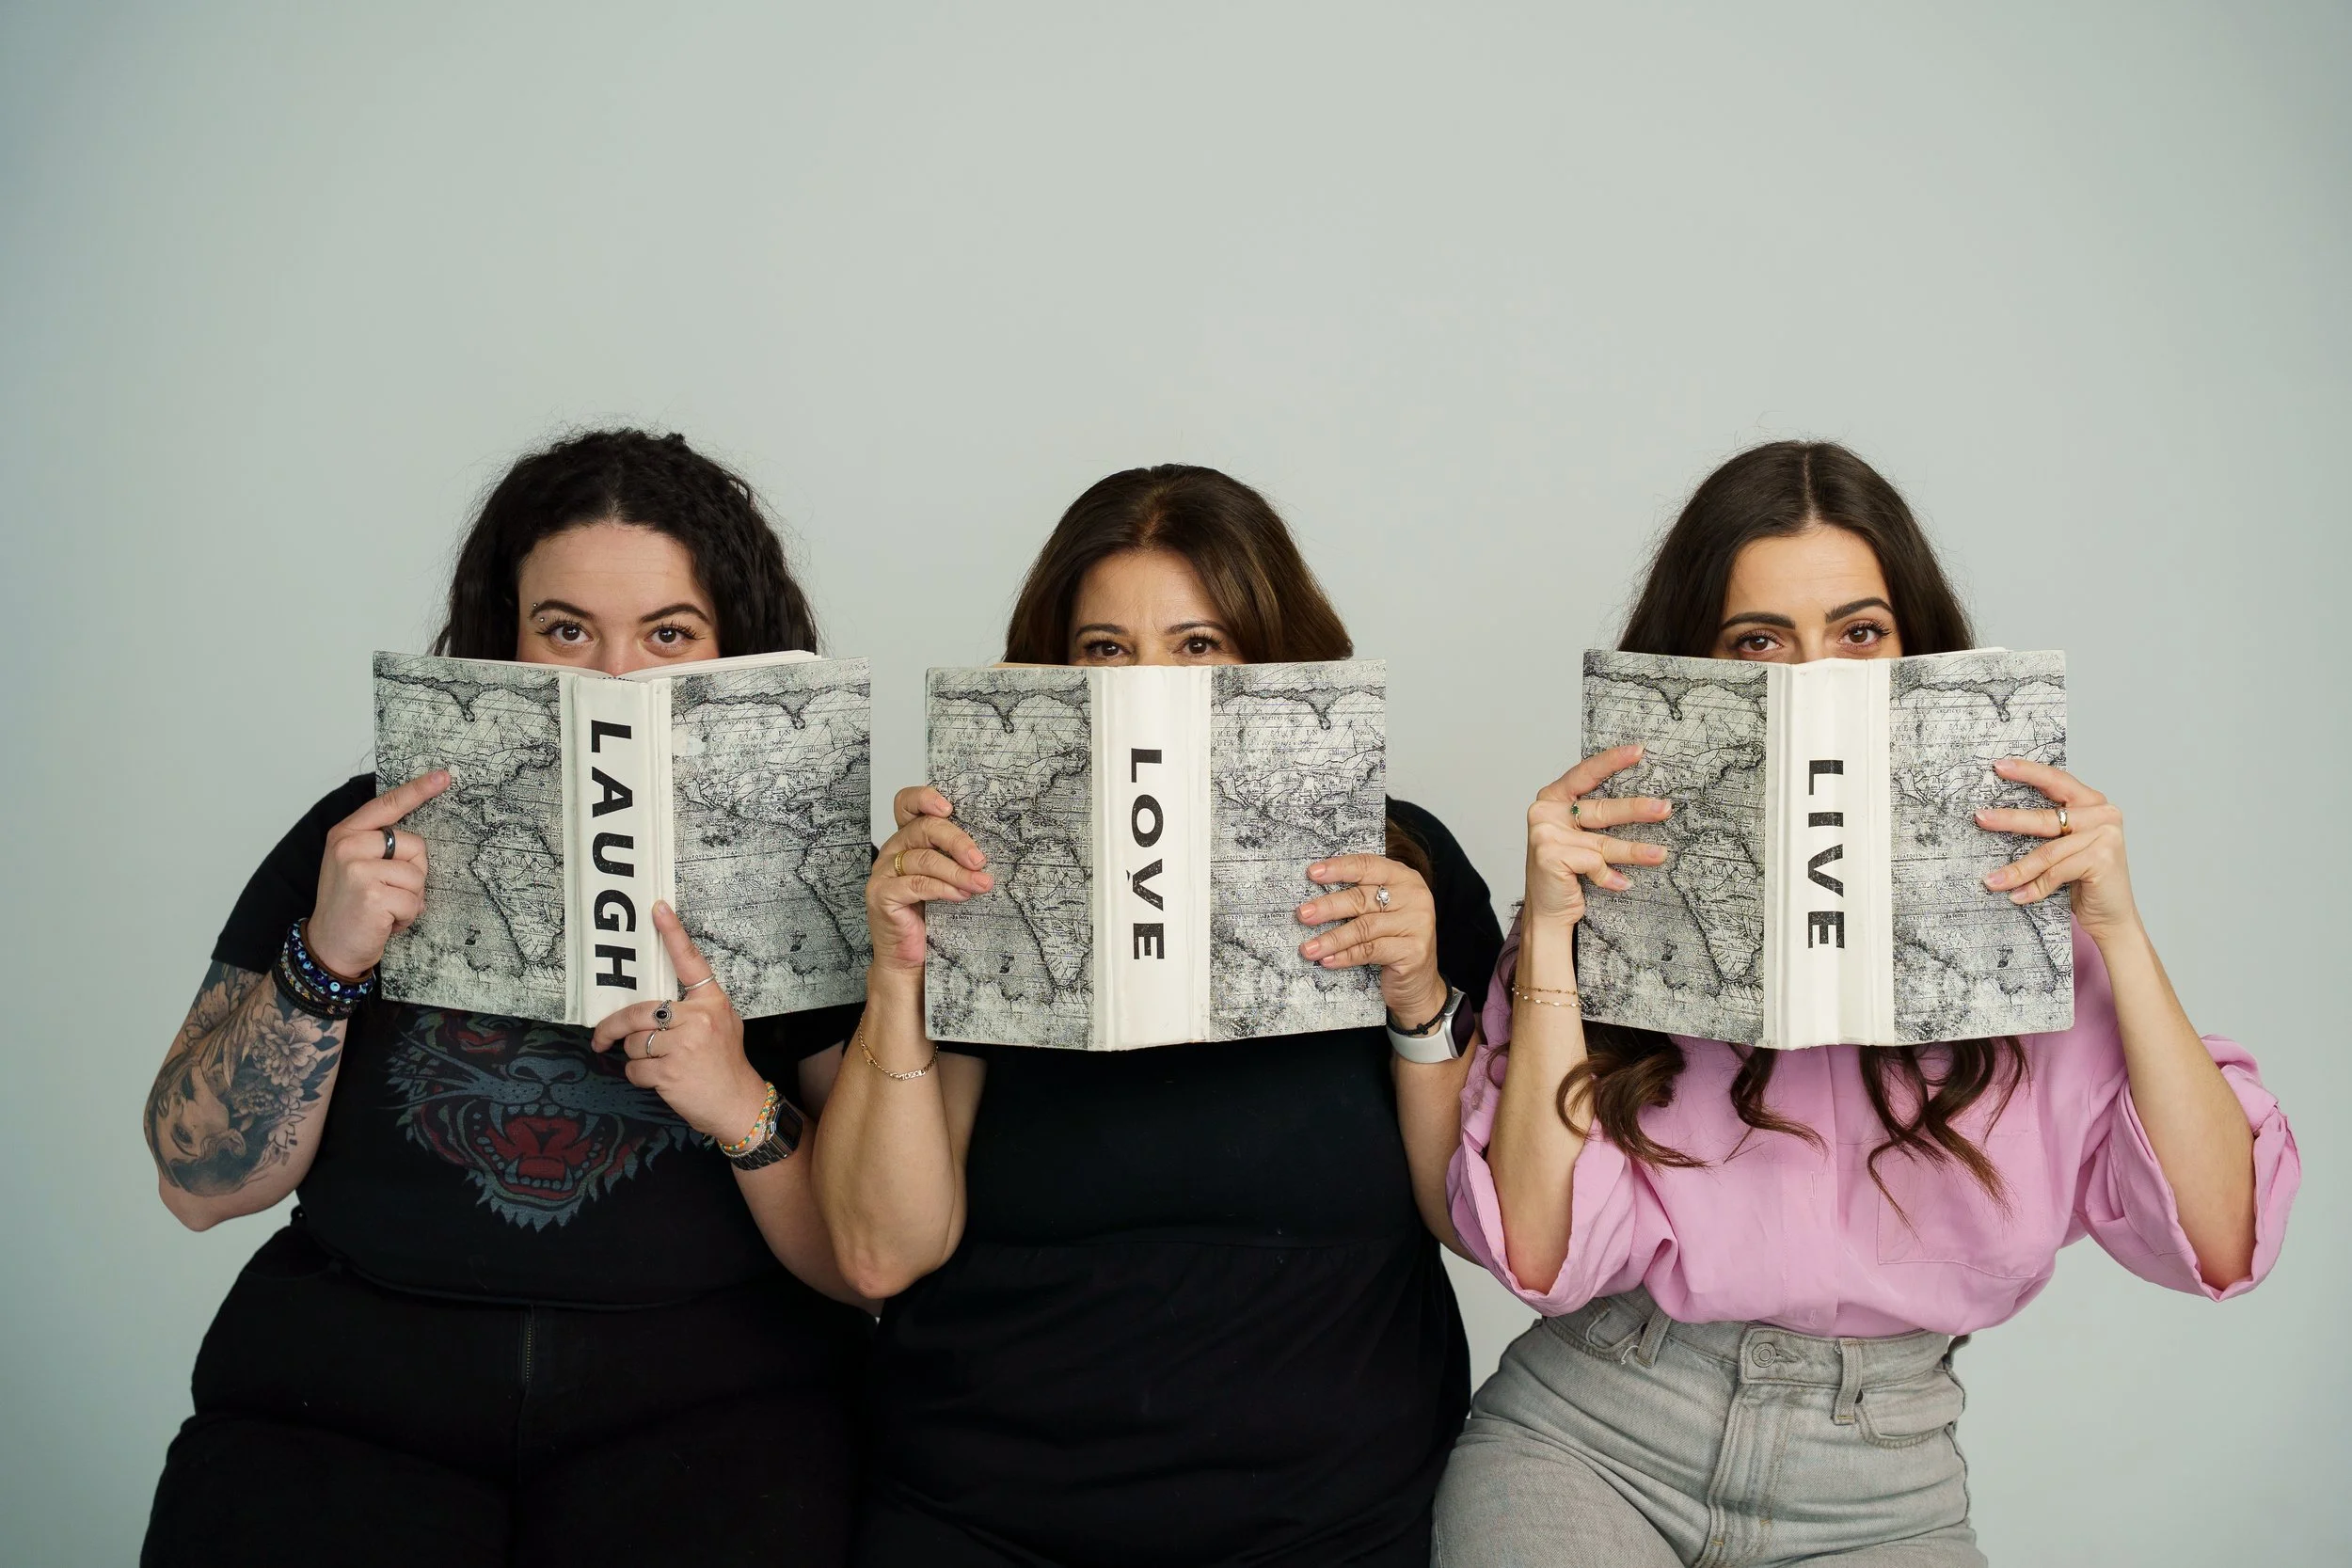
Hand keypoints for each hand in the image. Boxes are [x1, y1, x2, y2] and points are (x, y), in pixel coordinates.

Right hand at [307, 771, 449, 977]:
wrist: (328, 946)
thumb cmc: (350, 906)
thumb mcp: (356, 866)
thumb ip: (379, 846)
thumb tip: (419, 841)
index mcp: (346, 834)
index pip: (387, 805)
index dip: (418, 790)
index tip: (445, 776)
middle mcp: (348, 846)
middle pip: (416, 846)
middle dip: (413, 874)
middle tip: (388, 893)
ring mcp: (359, 869)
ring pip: (418, 876)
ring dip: (410, 899)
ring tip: (384, 909)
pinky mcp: (372, 894)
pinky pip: (415, 900)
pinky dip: (407, 916)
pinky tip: (385, 922)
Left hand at [590, 902, 763, 1140]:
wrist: (738, 1104)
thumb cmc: (725, 1064)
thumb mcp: (721, 1025)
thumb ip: (693, 1010)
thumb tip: (652, 1004)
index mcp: (712, 1002)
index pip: (690, 962)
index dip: (673, 933)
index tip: (656, 908)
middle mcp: (699, 1019)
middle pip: (638, 1011)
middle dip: (614, 1027)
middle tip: (601, 1036)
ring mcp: (684, 1045)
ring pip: (632, 1043)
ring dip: (634, 1056)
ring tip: (656, 1064)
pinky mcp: (670, 1072)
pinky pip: (634, 1068)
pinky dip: (639, 1077)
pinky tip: (659, 1080)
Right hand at [866, 784, 992, 976]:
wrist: (908, 958)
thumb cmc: (929, 917)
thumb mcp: (945, 879)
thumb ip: (954, 858)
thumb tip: (987, 848)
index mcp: (906, 839)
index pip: (906, 803)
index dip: (925, 798)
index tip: (950, 808)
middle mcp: (891, 851)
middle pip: (924, 828)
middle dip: (958, 841)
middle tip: (981, 860)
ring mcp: (882, 873)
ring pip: (924, 859)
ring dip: (958, 872)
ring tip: (981, 884)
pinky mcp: (881, 895)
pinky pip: (917, 884)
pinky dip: (944, 888)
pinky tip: (962, 896)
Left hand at [1299, 855, 1446, 1027]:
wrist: (1418, 983)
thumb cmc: (1392, 941)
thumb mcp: (1380, 913)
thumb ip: (1360, 897)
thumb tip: (1314, 896)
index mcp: (1404, 878)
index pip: (1368, 865)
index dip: (1339, 868)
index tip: (1312, 873)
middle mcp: (1415, 897)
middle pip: (1362, 898)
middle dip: (1328, 906)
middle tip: (1302, 914)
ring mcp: (1417, 923)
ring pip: (1364, 927)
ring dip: (1331, 938)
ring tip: (1308, 948)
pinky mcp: (1413, 951)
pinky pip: (1370, 951)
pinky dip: (1345, 955)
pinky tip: (1327, 960)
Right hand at [1523, 745, 1671, 929]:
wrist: (1547, 910)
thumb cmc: (1566, 870)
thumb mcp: (1577, 836)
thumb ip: (1594, 817)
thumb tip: (1642, 802)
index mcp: (1551, 798)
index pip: (1585, 773)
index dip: (1612, 761)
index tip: (1638, 752)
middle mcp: (1545, 812)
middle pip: (1600, 808)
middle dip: (1636, 810)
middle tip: (1664, 809)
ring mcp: (1545, 834)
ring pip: (1602, 841)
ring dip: (1636, 850)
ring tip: (1660, 854)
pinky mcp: (1550, 856)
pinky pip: (1594, 863)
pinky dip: (1610, 876)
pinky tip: (1620, 883)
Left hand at [1976, 757, 2139, 940]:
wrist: (2113, 916)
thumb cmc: (2084, 879)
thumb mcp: (2065, 847)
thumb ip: (2048, 828)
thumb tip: (1996, 816)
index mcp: (2092, 803)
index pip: (2056, 781)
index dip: (2027, 772)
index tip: (1999, 766)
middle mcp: (2103, 814)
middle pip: (2045, 816)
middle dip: (2008, 819)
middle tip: (1980, 817)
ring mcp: (2106, 836)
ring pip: (2047, 852)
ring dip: (2015, 870)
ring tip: (1991, 880)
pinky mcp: (2103, 859)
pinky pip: (2056, 872)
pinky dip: (2034, 887)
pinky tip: (2017, 897)